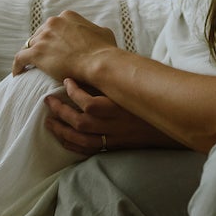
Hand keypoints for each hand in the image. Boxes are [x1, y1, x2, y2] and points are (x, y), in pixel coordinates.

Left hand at [12, 10, 117, 81]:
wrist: (98, 62)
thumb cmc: (104, 50)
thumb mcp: (102, 31)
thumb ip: (92, 29)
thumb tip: (93, 32)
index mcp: (67, 16)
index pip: (53, 26)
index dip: (53, 37)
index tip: (53, 46)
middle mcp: (53, 22)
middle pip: (40, 34)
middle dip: (41, 45)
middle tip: (43, 58)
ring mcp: (44, 37)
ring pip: (30, 45)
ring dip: (30, 55)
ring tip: (29, 66)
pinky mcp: (36, 53)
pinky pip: (20, 58)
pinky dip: (17, 66)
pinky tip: (18, 73)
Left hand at [44, 78, 179, 153]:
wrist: (167, 125)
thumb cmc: (148, 101)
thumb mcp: (132, 87)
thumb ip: (113, 80)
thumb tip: (91, 65)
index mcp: (119, 107)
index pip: (90, 103)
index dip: (75, 92)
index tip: (66, 81)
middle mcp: (115, 125)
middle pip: (80, 122)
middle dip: (61, 111)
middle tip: (48, 100)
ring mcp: (113, 138)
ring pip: (80, 138)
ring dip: (61, 129)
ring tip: (49, 120)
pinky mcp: (113, 147)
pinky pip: (88, 150)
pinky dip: (72, 144)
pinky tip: (62, 137)